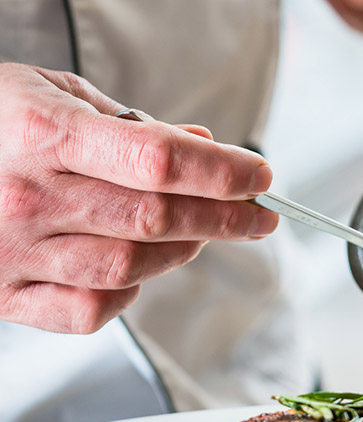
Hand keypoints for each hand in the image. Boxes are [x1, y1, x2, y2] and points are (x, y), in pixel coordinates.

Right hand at [0, 63, 277, 333]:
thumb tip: (204, 147)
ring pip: (132, 267)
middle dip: (225, 218)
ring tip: (203, 232)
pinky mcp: (4, 294)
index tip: (260, 177)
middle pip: (156, 218)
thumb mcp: (51, 93)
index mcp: (39, 132)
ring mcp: (12, 251)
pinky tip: (136, 266)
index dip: (223, 172)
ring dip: (184, 251)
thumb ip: (131, 125)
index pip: (159, 160)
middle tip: (259, 214)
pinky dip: (127, 291)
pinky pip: (89, 310)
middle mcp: (26, 196)